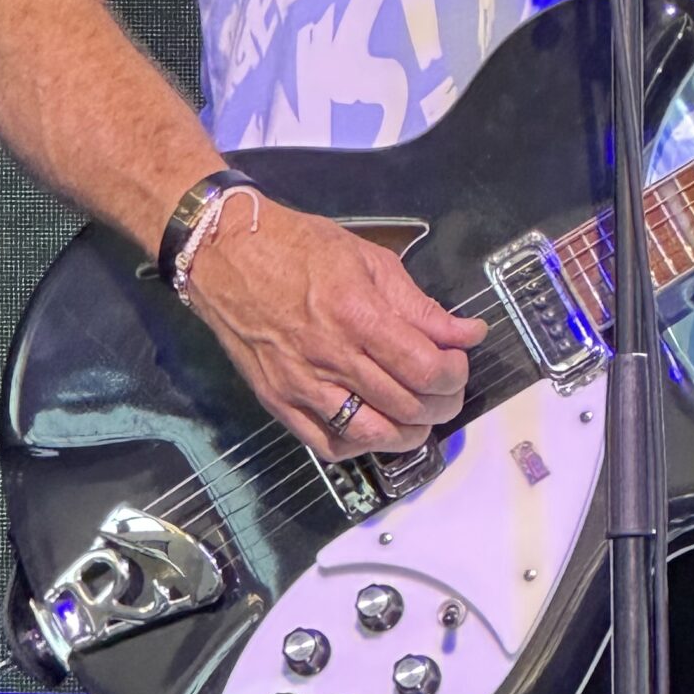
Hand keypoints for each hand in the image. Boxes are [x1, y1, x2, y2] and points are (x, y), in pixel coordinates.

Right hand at [187, 202, 487, 458]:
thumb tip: (466, 333)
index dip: (454, 373)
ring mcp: (301, 385)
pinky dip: (363, 445)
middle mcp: (331, 357)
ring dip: (409, 434)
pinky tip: (376, 427)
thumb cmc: (300, 248)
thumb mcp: (370, 260)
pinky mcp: (278, 402)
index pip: (424, 367)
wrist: (227, 256)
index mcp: (358, 315)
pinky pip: (328, 445)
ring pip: (372, 435)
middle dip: (442, 403)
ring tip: (420, 416)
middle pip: (406, 406)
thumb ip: (419, 305)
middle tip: (447, 389)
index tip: (458, 361)